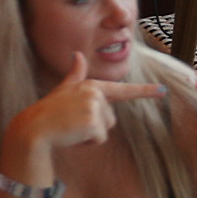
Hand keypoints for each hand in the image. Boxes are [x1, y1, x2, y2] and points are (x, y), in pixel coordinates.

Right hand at [8, 53, 164, 159]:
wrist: (32, 129)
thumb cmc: (48, 111)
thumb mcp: (63, 91)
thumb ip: (74, 75)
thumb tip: (76, 54)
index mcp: (92, 86)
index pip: (123, 89)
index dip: (145, 91)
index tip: (163, 91)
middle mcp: (95, 93)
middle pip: (110, 119)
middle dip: (94, 126)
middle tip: (72, 122)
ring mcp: (95, 106)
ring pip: (106, 129)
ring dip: (90, 135)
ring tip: (71, 128)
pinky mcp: (94, 122)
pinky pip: (100, 139)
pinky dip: (87, 143)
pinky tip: (72, 136)